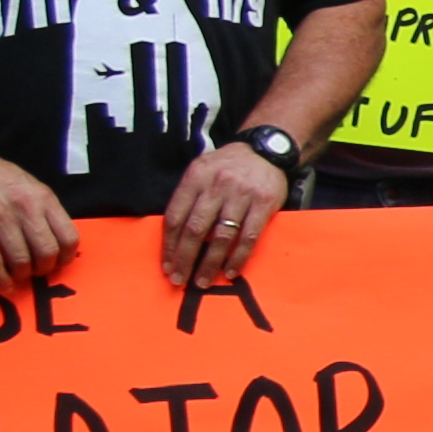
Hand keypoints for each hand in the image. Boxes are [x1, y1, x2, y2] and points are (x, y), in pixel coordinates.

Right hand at [0, 152, 72, 278]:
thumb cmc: (2, 180)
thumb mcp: (31, 188)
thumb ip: (45, 213)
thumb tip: (58, 246)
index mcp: (43, 199)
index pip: (68, 237)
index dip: (66, 257)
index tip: (58, 263)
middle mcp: (24, 208)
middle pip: (46, 252)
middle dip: (42, 269)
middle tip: (35, 271)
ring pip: (20, 261)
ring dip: (19, 276)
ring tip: (16, 278)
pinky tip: (2, 284)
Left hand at [161, 136, 290, 288]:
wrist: (265, 150)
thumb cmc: (226, 167)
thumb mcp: (201, 172)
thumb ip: (188, 198)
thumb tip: (175, 238)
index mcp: (195, 178)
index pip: (175, 217)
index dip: (169, 245)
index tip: (167, 267)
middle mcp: (216, 186)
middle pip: (196, 230)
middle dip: (186, 259)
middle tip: (179, 281)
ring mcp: (242, 195)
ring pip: (222, 236)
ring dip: (210, 263)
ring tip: (202, 281)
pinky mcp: (265, 203)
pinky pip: (249, 236)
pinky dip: (238, 257)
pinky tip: (231, 271)